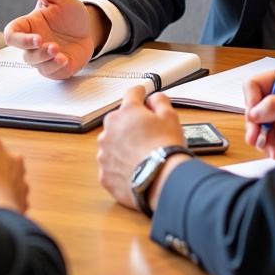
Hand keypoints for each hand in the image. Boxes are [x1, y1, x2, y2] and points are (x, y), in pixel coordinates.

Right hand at [3, 0, 105, 79]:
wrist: (90, 27)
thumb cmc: (69, 12)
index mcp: (29, 26)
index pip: (13, 35)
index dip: (19, 39)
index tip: (34, 37)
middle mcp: (34, 44)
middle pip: (24, 53)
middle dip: (36, 51)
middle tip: (50, 45)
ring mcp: (44, 57)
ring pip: (36, 64)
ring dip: (47, 59)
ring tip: (59, 51)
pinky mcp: (56, 68)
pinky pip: (50, 72)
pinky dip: (56, 67)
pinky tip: (64, 59)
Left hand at [97, 86, 186, 209]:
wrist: (161, 180)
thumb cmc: (165, 148)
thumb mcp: (170, 117)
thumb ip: (160, 101)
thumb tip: (154, 98)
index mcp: (127, 112)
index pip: (132, 94)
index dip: (140, 93)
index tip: (142, 94)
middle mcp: (110, 129)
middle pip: (119, 120)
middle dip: (131, 124)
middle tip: (147, 134)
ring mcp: (104, 152)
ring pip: (112, 143)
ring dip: (123, 146)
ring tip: (141, 156)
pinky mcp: (104, 173)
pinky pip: (111, 165)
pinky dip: (120, 166)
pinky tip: (135, 170)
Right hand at [243, 67, 274, 159]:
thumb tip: (254, 112)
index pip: (256, 85)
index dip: (251, 100)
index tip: (254, 117)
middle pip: (256, 109)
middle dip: (256, 125)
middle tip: (256, 139)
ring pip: (262, 129)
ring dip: (265, 141)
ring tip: (274, 150)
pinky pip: (272, 142)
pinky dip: (274, 150)